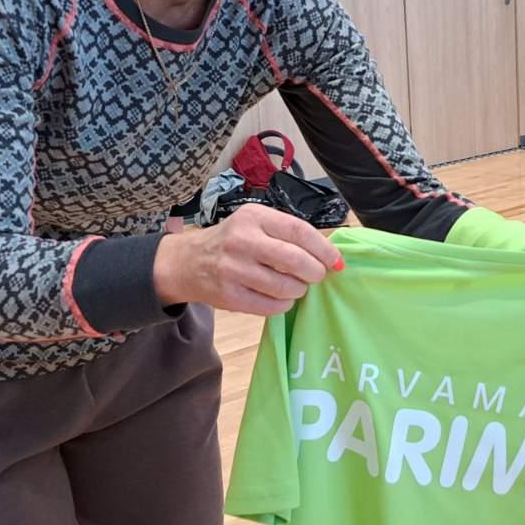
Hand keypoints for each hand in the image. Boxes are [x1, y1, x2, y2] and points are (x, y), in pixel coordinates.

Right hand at [152, 203, 341, 315]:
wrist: (188, 262)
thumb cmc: (231, 241)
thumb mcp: (254, 224)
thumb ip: (287, 233)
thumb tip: (329, 254)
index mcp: (253, 217)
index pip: (299, 231)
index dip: (323, 249)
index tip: (336, 261)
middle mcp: (242, 240)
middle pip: (294, 260)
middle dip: (314, 272)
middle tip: (317, 276)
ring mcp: (233, 269)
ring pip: (284, 286)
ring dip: (299, 290)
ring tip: (297, 287)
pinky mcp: (229, 295)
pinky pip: (270, 306)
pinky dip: (284, 305)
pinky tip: (281, 298)